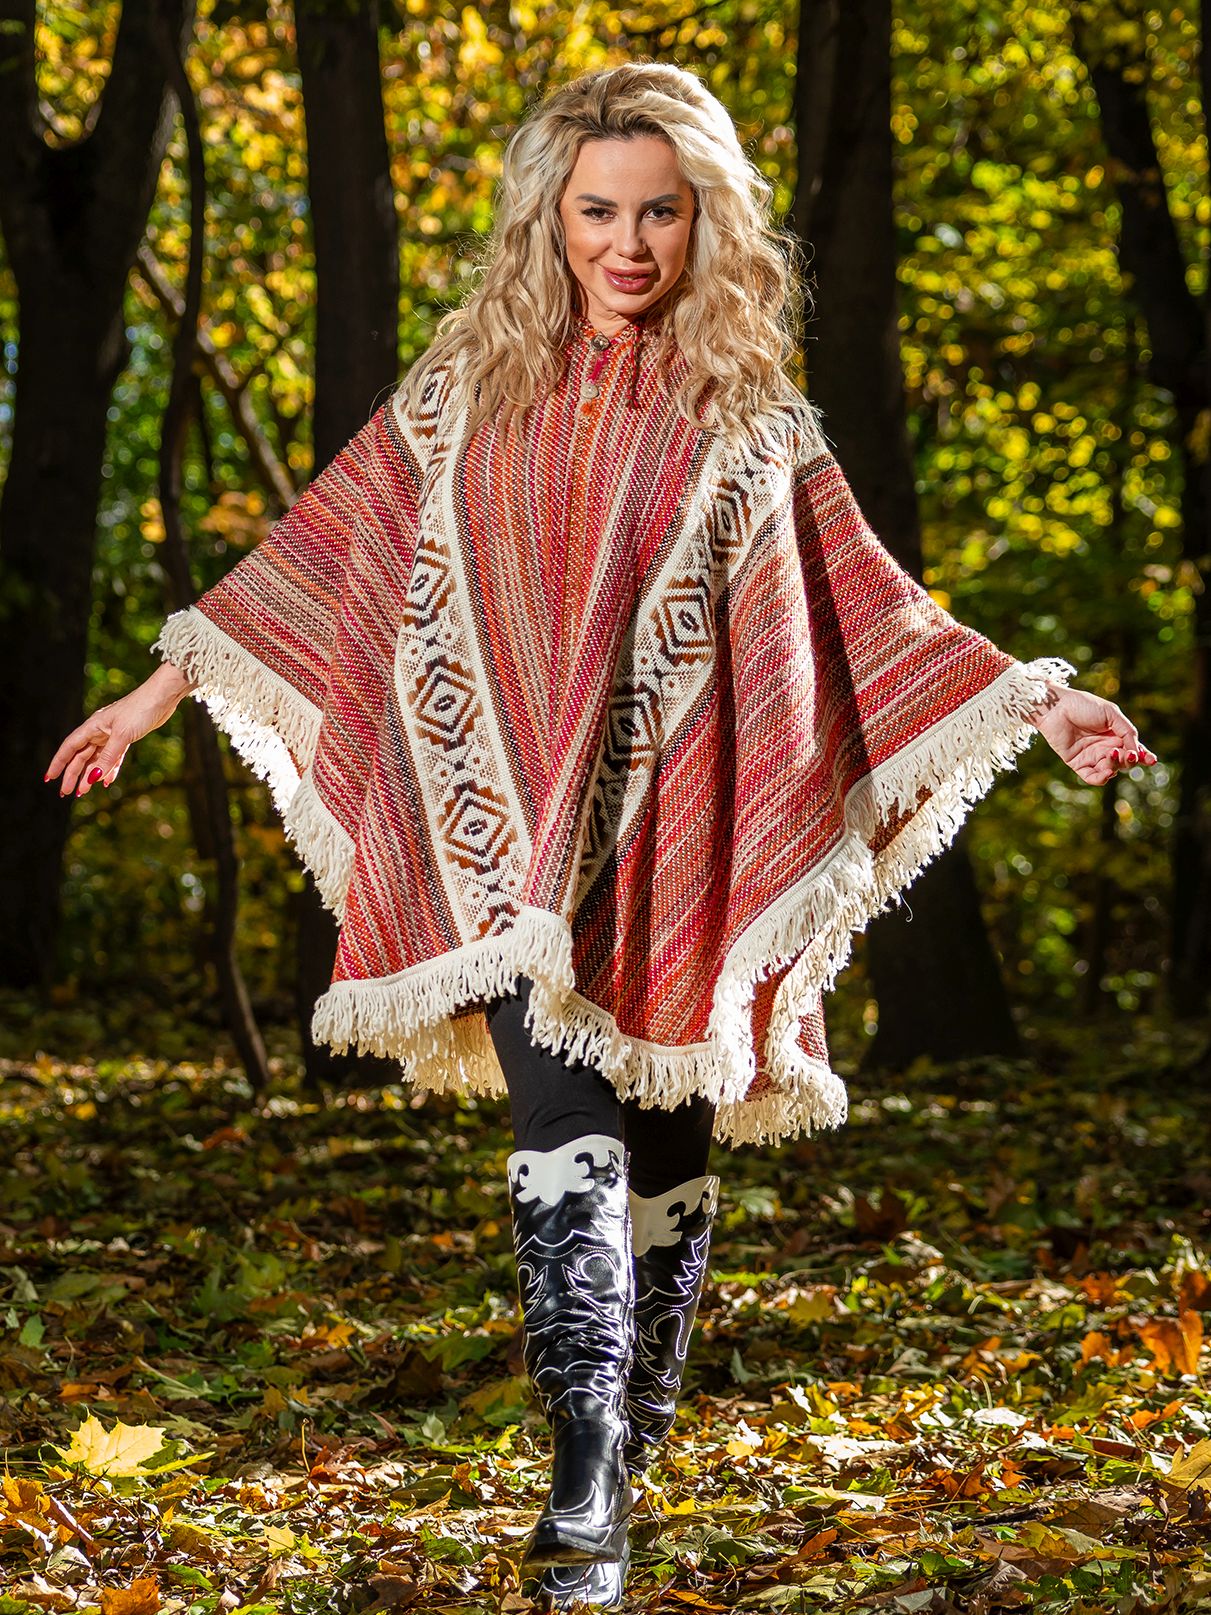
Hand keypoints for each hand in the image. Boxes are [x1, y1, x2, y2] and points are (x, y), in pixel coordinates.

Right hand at [43, 661, 194, 798]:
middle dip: (73, 775)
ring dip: (90, 775)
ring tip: (83, 791)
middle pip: (81, 756)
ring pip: (96, 759)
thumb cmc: (139, 711)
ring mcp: (112, 735)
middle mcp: (99, 731)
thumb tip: (93, 778)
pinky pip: (113, 757)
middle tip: (66, 792)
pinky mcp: (125, 737)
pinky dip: (109, 769)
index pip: (69, 747)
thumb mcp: (122, 736)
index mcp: (92, 726)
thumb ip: (108, 757)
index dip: (58, 763)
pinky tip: (106, 781)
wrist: (161, 698)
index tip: (49, 778)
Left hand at [1029, 680, 1156, 785]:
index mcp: (1116, 735)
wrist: (1056, 707)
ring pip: (1111, 770)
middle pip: (1124, 762)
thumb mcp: (1111, 714)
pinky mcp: (1078, 763)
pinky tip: (1106, 772)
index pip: (1134, 750)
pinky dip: (1101, 778)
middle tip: (1128, 754)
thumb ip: (1127, 731)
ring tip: (1111, 754)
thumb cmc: (1083, 705)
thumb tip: (1137, 751)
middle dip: (1129, 760)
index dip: (1144, 757)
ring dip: (1115, 766)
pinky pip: (1092, 777)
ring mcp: (1092, 756)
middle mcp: (1105, 747)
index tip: (1152, 760)